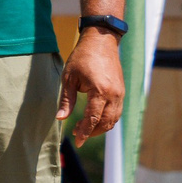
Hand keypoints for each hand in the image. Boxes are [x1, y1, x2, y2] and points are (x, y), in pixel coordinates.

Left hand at [59, 26, 125, 144]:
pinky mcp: (121, 91)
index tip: (76, 141)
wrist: (101, 41)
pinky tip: (95, 119)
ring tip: (84, 129)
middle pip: (106, 122)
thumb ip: (66, 99)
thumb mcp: (69, 77)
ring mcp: (120, 93)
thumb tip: (60, 118)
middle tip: (77, 135)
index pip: (93, 118)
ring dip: (100, 127)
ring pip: (113, 119)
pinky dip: (107, 119)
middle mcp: (114, 95)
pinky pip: (117, 111)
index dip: (84, 132)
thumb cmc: (82, 57)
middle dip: (92, 132)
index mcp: (100, 91)